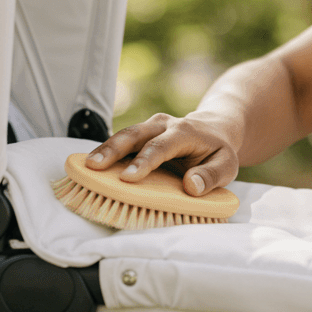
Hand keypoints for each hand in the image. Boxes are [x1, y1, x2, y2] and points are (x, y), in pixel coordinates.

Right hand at [83, 112, 240, 196]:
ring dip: (104, 150)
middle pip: (134, 134)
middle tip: (94, 167)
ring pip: (124, 135)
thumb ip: (211, 176)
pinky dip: (106, 153)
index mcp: (184, 132)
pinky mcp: (141, 135)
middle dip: (113, 150)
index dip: (144, 162)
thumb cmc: (218, 151)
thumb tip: (191, 186)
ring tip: (85, 167)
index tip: (128, 178)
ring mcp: (149, 128)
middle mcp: (163, 125)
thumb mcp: (227, 165)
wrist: (215, 128)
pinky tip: (90, 167)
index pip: (161, 146)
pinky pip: (122, 142)